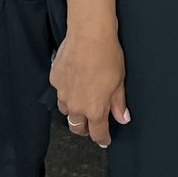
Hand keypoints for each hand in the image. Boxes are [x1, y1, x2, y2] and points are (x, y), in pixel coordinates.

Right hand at [51, 30, 129, 146]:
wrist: (89, 36)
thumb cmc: (107, 56)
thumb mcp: (119, 82)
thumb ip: (118, 104)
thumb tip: (123, 118)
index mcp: (94, 110)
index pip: (97, 133)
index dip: (102, 138)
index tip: (105, 140)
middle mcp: (76, 106)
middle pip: (77, 127)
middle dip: (85, 129)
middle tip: (92, 125)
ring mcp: (62, 93)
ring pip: (67, 111)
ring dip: (74, 111)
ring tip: (83, 103)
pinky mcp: (54, 80)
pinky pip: (60, 92)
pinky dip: (67, 91)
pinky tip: (74, 81)